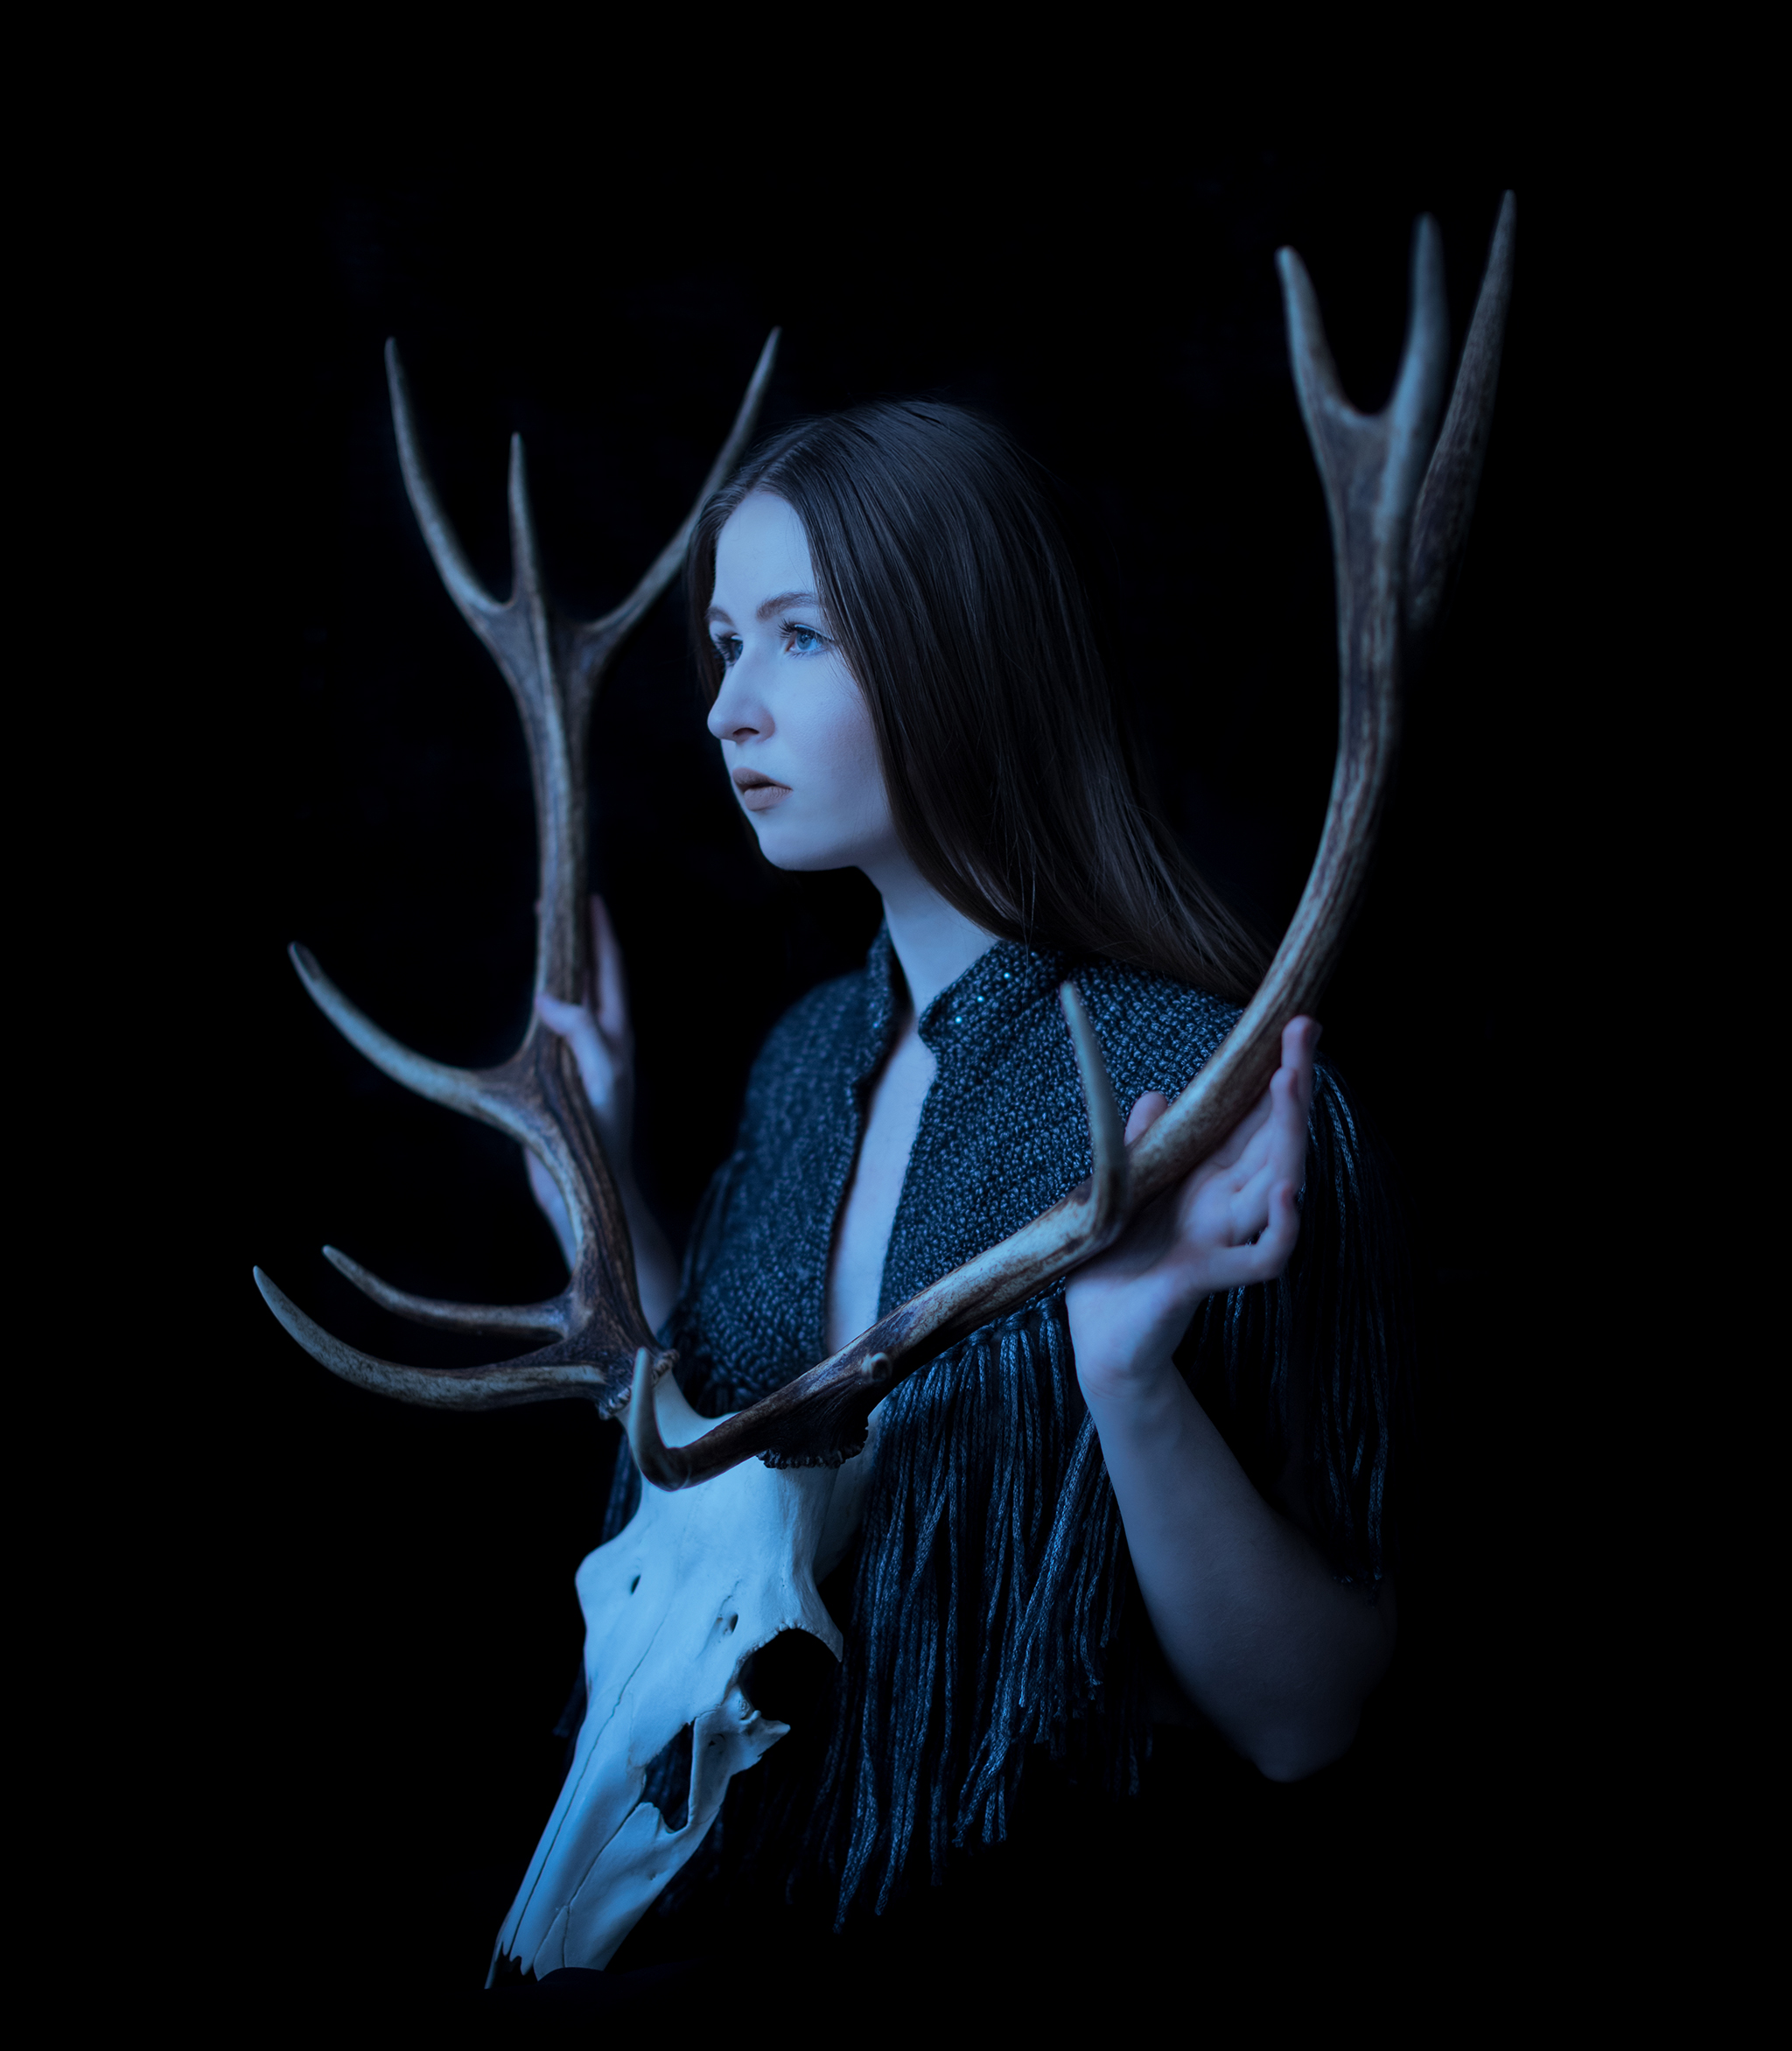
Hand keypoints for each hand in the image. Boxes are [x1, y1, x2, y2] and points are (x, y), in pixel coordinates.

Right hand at [534, 895, 636, 1176]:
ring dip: (558, 966)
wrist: (588, 1185)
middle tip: (555, 905)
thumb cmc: (602, 1136)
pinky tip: (533, 995)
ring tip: (545, 937)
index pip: (609, 971)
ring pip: (569, 999)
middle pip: (589, 977)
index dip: (601, 933)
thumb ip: (583, 1033)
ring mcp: (577, 1056)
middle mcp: (600, 1040)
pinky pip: (550, 1028)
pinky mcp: (555, 1076)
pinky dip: (542, 1001)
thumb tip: (550, 997)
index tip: (589, 897)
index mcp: (616, 1035)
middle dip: (576, 939)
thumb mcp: (600, 1078)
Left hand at [1066, 1017, 1319, 1400]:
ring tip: (1290, 1085)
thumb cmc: (1115, 1265)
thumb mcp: (1123, 1190)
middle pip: (1276, 1140)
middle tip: (1303, 1032)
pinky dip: (1281, 1227)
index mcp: (1209, 1181)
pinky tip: (1285, 1193)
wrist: (1097, 1338)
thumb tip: (1160, 1095)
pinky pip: (1264, 1257)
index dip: (1276, 1075)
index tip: (1292, 1026)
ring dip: (1288, 1136)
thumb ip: (1147, 1145)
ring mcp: (1224, 1241)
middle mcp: (1227, 1206)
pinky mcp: (1209, 1277)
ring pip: (1279, 1186)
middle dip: (1293, 1085)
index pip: (1255, 1120)